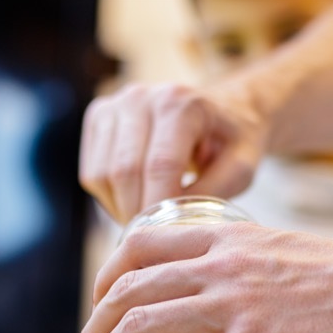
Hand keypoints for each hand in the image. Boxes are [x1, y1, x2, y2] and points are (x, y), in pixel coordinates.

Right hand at [78, 81, 268, 223]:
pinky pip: (91, 173)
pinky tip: (134, 201)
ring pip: (101, 175)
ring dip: (120, 208)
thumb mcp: (241, 168)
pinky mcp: (98, 117)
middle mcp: (141, 96)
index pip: (159, 166)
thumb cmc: (232, 141)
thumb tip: (174, 222)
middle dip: (137, 213)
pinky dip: (109, 198)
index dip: (159, 208)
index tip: (169, 235)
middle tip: (155, 236)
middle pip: (124, 171)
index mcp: (180, 103)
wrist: (222, 109)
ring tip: (146, 219)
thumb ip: (212, 193)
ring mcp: (115, 104)